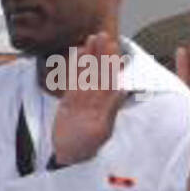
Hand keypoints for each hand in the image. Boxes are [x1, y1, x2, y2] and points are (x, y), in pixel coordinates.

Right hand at [51, 31, 126, 164]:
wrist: (68, 155)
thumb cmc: (86, 147)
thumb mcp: (100, 130)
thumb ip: (110, 110)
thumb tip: (121, 90)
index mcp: (107, 105)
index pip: (111, 79)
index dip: (112, 63)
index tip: (114, 48)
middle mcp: (97, 99)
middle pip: (100, 72)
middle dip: (102, 54)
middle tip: (103, 35)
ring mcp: (83, 98)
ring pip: (87, 73)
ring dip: (90, 56)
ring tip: (92, 38)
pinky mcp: (70, 100)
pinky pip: (74, 79)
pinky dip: (75, 67)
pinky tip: (78, 53)